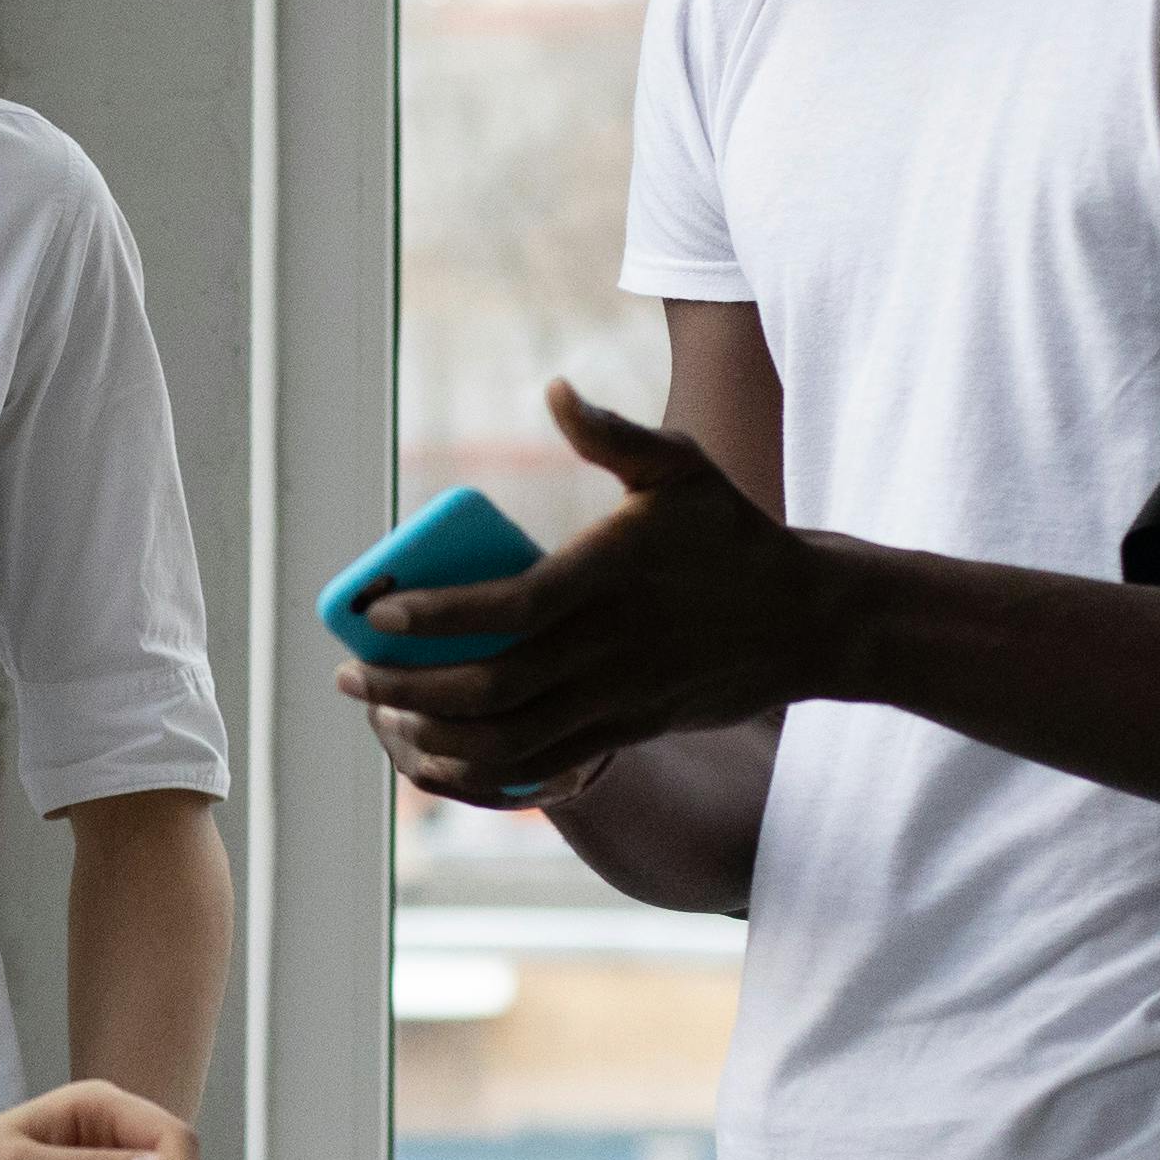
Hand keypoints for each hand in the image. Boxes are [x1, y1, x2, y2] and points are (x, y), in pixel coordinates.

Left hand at [335, 379, 844, 806]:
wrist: (809, 621)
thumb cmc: (731, 535)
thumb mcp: (681, 469)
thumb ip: (614, 433)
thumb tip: (555, 391)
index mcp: (608, 579)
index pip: (506, 608)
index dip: (435, 617)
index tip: (375, 612)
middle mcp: (608, 648)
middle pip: (491, 685)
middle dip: (408, 686)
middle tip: (351, 674)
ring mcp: (619, 699)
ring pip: (510, 739)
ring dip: (435, 737)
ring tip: (383, 718)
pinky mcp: (628, 732)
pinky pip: (544, 764)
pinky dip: (484, 769)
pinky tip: (441, 755)